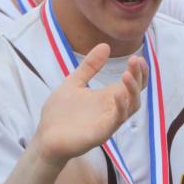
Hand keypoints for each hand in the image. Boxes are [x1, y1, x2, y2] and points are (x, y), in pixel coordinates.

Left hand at [34, 47, 146, 165]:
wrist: (44, 138)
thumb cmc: (59, 114)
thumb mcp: (74, 83)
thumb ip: (89, 66)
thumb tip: (105, 45)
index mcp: (108, 97)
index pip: (132, 84)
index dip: (139, 72)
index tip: (137, 57)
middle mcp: (112, 109)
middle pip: (136, 93)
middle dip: (139, 76)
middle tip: (135, 61)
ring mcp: (109, 122)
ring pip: (132, 107)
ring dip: (133, 90)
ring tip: (127, 74)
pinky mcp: (101, 133)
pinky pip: (117, 120)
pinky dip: (120, 107)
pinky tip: (117, 94)